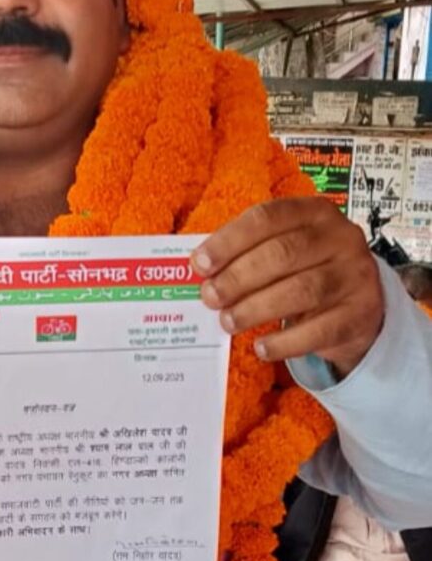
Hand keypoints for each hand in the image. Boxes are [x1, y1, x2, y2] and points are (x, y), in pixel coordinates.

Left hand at [192, 198, 383, 376]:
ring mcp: (355, 277)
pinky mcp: (360, 315)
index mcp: (315, 212)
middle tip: (209, 296)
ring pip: (301, 290)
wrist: (360, 306)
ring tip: (228, 321)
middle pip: (283, 254)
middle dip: (238, 277)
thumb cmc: (309, 271)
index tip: (199, 263)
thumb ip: (249, 252)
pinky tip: (261, 347)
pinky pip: (319, 331)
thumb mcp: (286, 249)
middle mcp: (341, 239)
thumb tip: (202, 270)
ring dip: (255, 309)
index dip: (229, 240)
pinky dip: (285, 342)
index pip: (267, 217)